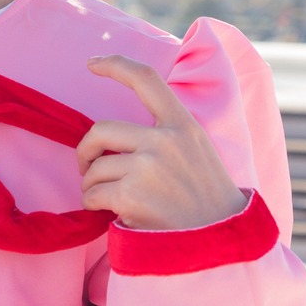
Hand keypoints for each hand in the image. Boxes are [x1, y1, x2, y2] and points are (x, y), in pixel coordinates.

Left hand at [77, 55, 245, 230]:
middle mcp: (165, 139)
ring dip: (92, 184)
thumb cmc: (205, 201)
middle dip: (86, 150)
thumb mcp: (198, 152)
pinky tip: (108, 212)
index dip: (116, 66)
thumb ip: (167, 135)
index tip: (92, 63)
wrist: (219, 242)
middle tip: (87, 168)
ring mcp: (147, 166)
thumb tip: (118, 135)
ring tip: (108, 198)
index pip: (147, 80)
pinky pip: (92, 193)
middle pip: (100, 129)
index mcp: (183, 124)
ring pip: (94, 167)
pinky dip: (92, 204)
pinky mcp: (131, 194)